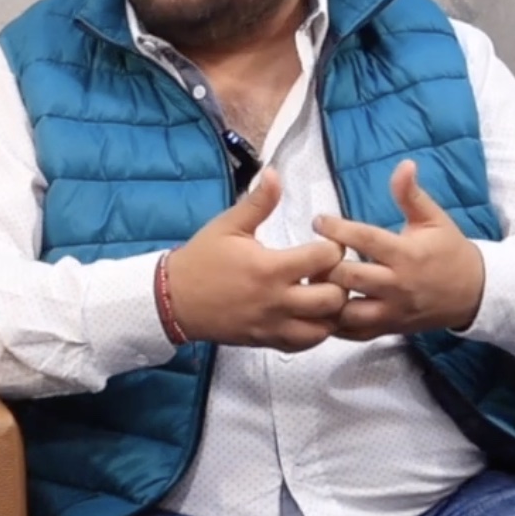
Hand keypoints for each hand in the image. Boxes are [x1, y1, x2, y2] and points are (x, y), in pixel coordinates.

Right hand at [163, 167, 349, 351]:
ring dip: (332, 310)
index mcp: (270, 268)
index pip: (325, 258)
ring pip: (325, 327)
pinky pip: (306, 343)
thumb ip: (258, 202)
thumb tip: (275, 172)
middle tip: (329, 271)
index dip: (334, 247)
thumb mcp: (228, 225)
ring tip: (321, 292)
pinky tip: (310, 312)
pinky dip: (317, 329)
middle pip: (334, 299)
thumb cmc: (202, 259)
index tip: (327, 242)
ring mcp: (273, 325)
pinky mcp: (268, 341)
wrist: (174, 300)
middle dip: (340, 282)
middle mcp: (276, 301)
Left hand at [311, 159, 486, 341]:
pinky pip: (354, 334)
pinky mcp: (389, 329)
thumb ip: (412, 194)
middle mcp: (398, 285)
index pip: (365, 240)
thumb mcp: (434, 219)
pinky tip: (322, 308)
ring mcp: (393, 311)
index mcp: (407, 255)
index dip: (337, 229)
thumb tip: (404, 164)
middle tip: (311, 254)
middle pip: (350, 277)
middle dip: (325, 265)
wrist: (473, 293)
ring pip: (348, 312)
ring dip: (326, 298)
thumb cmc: (449, 250)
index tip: (319, 221)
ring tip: (313, 282)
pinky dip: (334, 324)